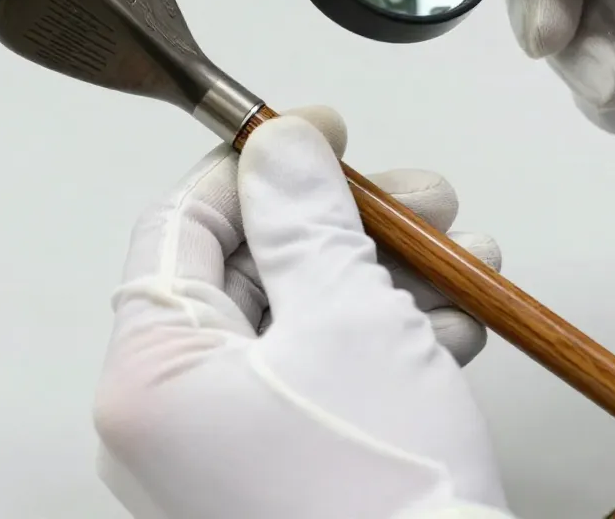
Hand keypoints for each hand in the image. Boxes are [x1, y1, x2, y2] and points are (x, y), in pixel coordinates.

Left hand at [93, 106, 512, 518]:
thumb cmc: (382, 507)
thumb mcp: (351, 322)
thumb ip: (306, 218)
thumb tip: (280, 146)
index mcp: (151, 379)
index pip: (182, 226)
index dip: (254, 166)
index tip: (314, 132)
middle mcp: (172, 419)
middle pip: (255, 272)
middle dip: (350, 227)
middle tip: (419, 199)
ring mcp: (227, 452)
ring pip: (304, 324)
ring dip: (387, 281)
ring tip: (463, 262)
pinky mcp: (282, 472)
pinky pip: (326, 379)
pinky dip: (388, 344)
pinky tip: (455, 325)